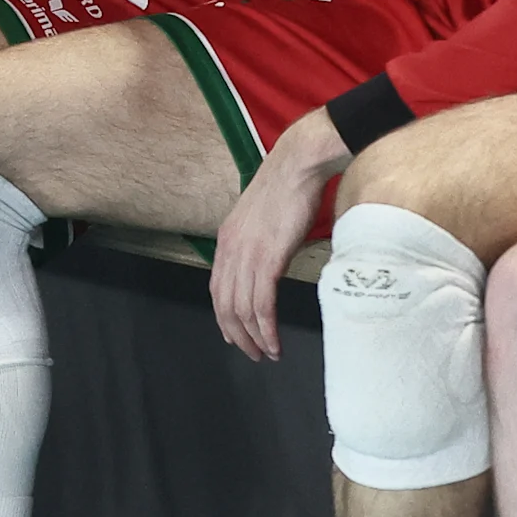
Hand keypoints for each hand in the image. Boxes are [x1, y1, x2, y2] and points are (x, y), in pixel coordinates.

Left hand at [211, 109, 346, 358]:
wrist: (298, 163)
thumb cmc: (289, 186)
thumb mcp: (262, 218)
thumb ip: (258, 241)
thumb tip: (268, 261)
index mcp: (227, 240)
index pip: (217, 288)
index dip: (224, 317)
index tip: (236, 334)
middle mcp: (231, 250)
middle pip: (225, 305)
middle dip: (238, 335)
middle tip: (252, 354)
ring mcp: (248, 255)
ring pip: (243, 310)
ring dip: (254, 337)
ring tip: (268, 353)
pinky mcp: (268, 259)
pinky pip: (262, 304)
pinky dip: (266, 328)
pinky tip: (274, 341)